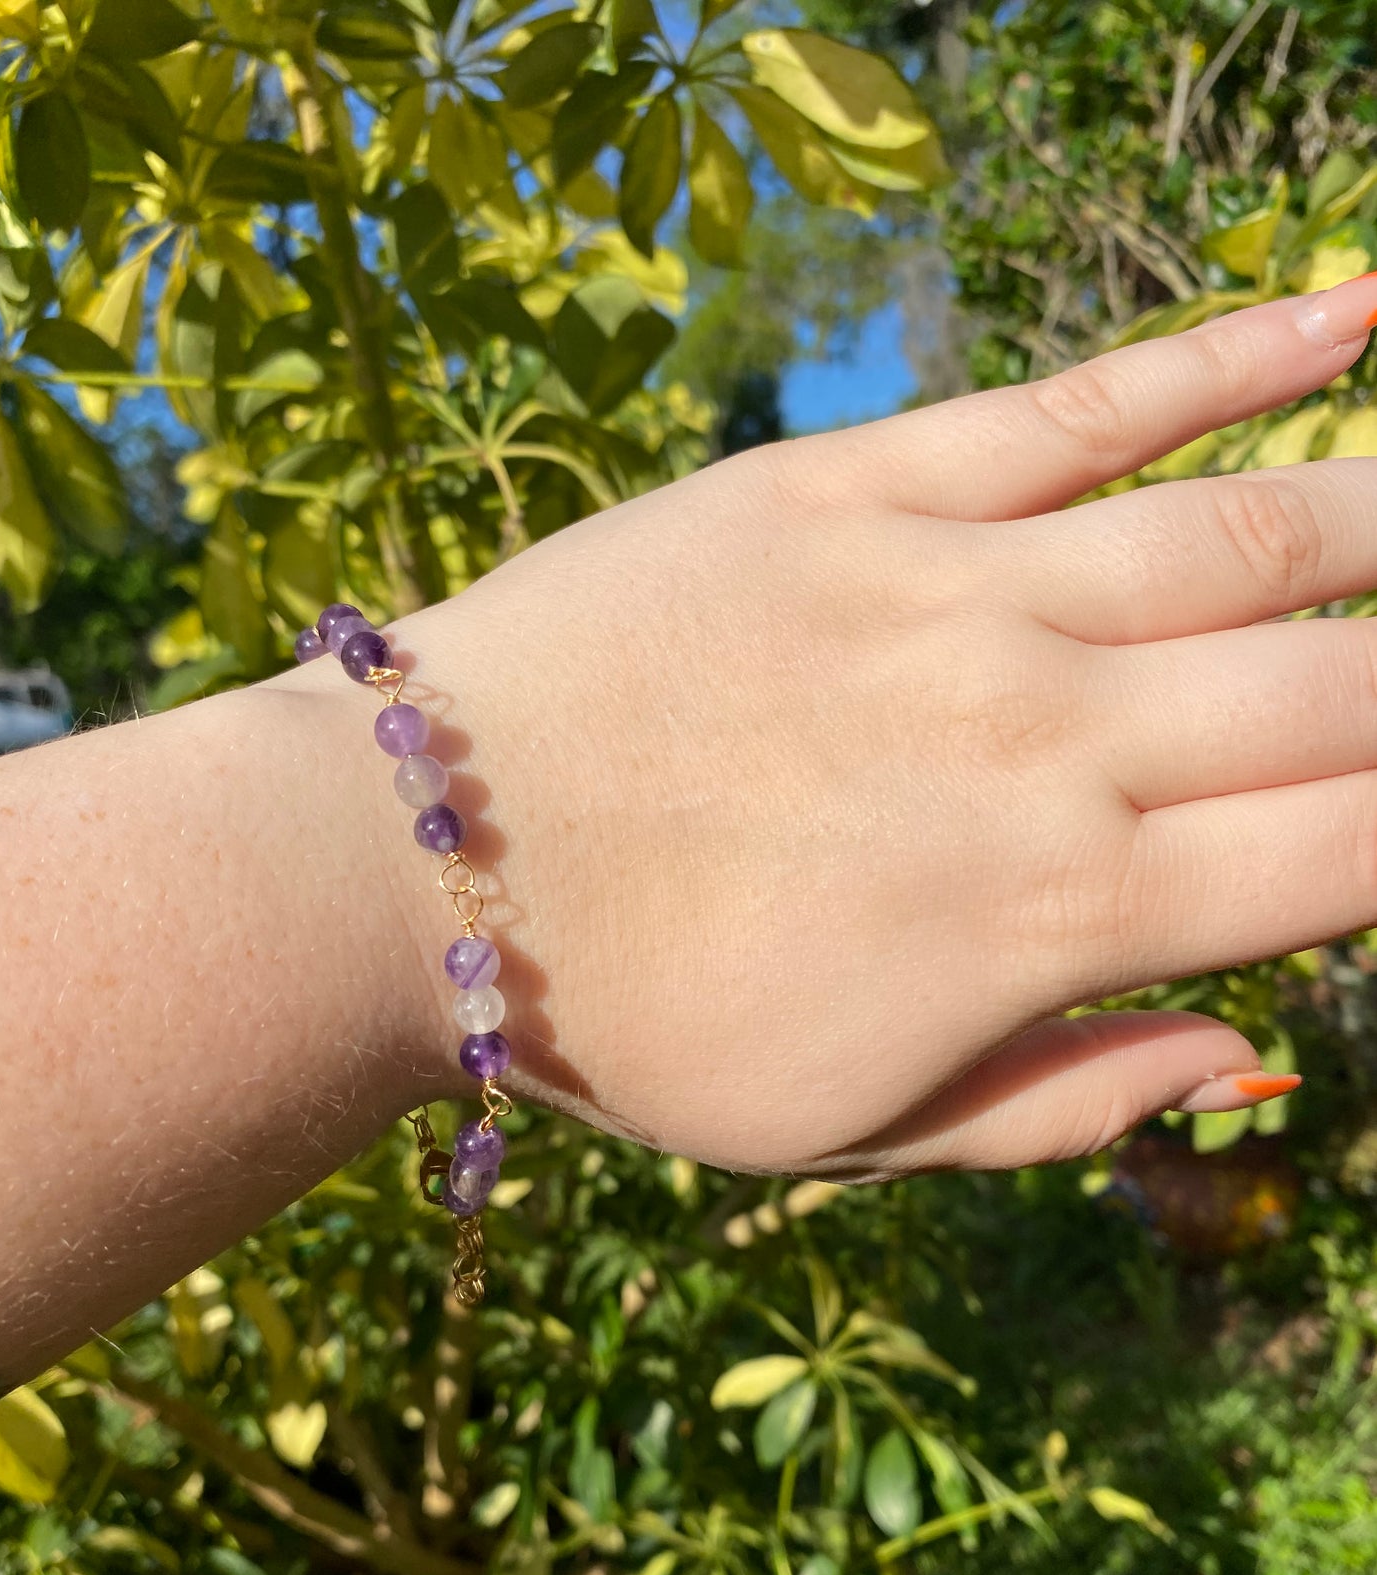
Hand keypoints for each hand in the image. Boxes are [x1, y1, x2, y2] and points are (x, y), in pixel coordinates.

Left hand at [391, 273, 1376, 1176]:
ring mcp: (952, 597)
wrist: (416, 862)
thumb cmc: (636, 1021)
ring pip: (1244, 539)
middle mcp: (1040, 740)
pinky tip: (1349, 320)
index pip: (1345, 852)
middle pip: (1332, 693)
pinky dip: (1230, 359)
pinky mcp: (855, 491)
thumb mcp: (854, 1127)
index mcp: (1055, 914)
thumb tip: (1253, 1057)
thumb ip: (1069, 1100)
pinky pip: (1078, 409)